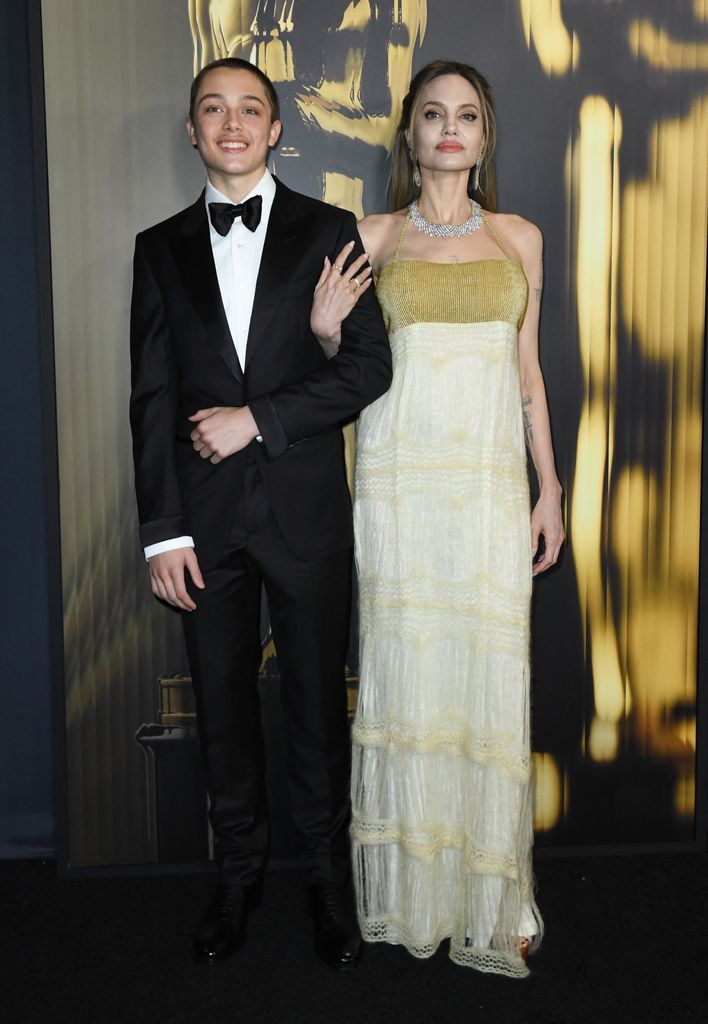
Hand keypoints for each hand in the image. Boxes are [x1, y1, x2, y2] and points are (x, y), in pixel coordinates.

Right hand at [148, 547, 204, 610]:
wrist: (162, 536)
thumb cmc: (178, 545)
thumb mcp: (190, 557)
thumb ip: (196, 573)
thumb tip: (201, 586)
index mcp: (175, 571)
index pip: (181, 593)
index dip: (187, 602)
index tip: (193, 606)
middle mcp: (164, 575)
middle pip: (172, 597)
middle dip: (181, 605)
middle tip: (188, 608)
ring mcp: (156, 575)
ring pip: (163, 595)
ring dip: (172, 603)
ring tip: (180, 605)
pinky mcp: (152, 574)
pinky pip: (155, 590)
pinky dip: (162, 597)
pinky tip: (168, 598)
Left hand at [189, 406, 258, 461]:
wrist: (247, 422)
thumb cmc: (232, 415)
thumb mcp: (215, 410)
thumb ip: (201, 414)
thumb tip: (191, 418)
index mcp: (202, 427)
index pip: (193, 437)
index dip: (199, 437)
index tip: (206, 436)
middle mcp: (206, 437)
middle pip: (197, 447)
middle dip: (203, 445)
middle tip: (211, 442)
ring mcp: (214, 446)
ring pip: (203, 455)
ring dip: (209, 452)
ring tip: (216, 447)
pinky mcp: (222, 453)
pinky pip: (213, 461)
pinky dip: (217, 458)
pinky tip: (221, 452)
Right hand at [310, 241, 372, 357]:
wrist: (325, 320)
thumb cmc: (319, 304)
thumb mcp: (318, 287)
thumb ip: (324, 272)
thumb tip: (327, 259)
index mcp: (331, 278)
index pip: (339, 261)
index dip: (346, 251)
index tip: (352, 243)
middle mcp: (340, 283)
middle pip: (352, 267)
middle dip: (360, 259)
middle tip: (367, 254)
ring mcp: (348, 291)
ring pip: (359, 278)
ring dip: (365, 271)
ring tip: (369, 266)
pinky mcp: (353, 299)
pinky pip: (361, 289)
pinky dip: (366, 283)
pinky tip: (370, 279)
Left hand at [530, 488, 564, 574]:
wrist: (551, 498)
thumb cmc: (542, 510)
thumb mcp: (533, 527)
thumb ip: (532, 542)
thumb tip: (530, 554)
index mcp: (553, 538)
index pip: (548, 559)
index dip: (540, 567)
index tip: (533, 571)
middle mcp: (559, 539)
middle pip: (553, 559)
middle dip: (543, 567)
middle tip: (533, 571)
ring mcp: (561, 536)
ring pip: (555, 554)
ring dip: (546, 561)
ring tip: (535, 565)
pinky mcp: (559, 533)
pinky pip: (555, 548)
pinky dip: (548, 554)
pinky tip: (540, 555)